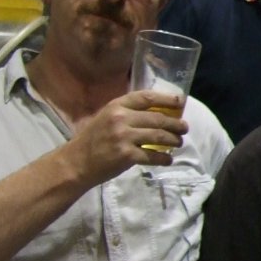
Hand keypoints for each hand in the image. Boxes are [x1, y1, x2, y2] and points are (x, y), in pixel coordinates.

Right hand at [65, 89, 189, 183]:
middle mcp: (121, 118)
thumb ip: (127, 113)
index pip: (147, 97)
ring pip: (159, 136)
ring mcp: (124, 137)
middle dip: (176, 124)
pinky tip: (168, 160)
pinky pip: (153, 156)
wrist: (75, 163)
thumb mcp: (106, 117)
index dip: (167, 99)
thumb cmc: (92, 139)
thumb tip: (157, 112)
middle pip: (158, 118)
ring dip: (173, 140)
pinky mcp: (126, 155)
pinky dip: (164, 158)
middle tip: (184, 128)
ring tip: (179, 142)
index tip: (180, 102)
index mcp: (116, 106)